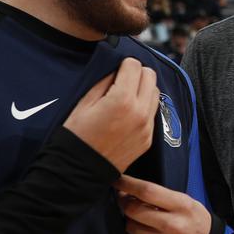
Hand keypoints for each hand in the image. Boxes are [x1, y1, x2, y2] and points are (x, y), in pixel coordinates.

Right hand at [63, 58, 158, 172]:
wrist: (81, 168)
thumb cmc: (78, 134)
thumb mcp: (85, 102)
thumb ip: (105, 82)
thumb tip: (118, 71)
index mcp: (122, 99)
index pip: (134, 65)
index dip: (124, 64)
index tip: (117, 70)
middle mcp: (139, 112)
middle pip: (150, 76)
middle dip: (137, 73)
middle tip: (123, 80)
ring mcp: (147, 126)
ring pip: (156, 93)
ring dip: (143, 89)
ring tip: (127, 95)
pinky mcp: (148, 138)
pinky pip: (153, 113)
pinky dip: (144, 106)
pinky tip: (129, 112)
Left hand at [116, 175, 212, 233]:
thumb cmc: (192, 219)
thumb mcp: (184, 202)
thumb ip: (160, 196)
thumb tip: (128, 191)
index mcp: (182, 206)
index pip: (147, 191)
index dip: (127, 184)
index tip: (117, 179)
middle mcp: (173, 225)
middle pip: (134, 210)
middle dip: (124, 202)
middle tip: (124, 199)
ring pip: (131, 227)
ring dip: (130, 220)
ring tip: (138, 218)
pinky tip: (145, 233)